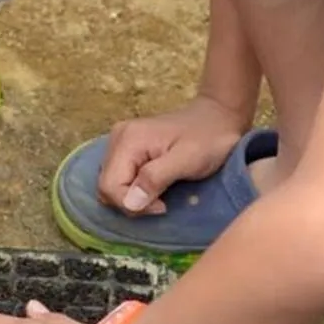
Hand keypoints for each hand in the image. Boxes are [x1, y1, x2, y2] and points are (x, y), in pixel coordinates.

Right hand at [99, 96, 254, 214]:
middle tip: (161, 203)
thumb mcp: (187, 160)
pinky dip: (133, 189)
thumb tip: (130, 203)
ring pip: (111, 184)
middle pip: (106, 186)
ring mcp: (120, 142)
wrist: (217, 117)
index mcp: (128, 140)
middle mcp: (117, 139)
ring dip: (132, 197)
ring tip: (159, 195)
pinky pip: (119, 177)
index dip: (132, 204)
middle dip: (131, 202)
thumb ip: (155, 178)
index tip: (163, 206)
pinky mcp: (127, 148)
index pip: (110, 186)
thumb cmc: (208, 139)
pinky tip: (153, 187)